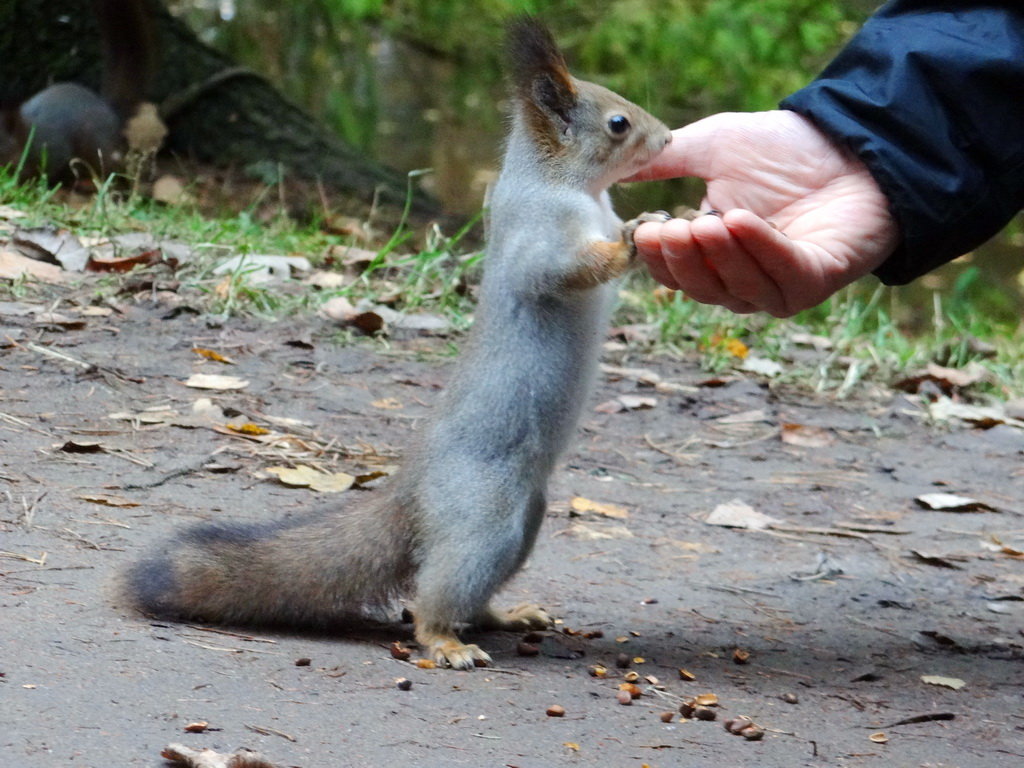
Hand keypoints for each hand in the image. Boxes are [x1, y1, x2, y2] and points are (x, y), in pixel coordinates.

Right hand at [629, 110, 898, 316]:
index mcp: (716, 259)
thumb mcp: (712, 148)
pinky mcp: (817, 281)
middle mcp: (745, 282)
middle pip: (702, 289)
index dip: (659, 258)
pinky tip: (741, 220)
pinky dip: (761, 251)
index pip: (676, 275)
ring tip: (706, 220)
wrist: (851, 140)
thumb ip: (664, 161)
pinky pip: (783, 275)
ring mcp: (781, 288)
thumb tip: (612, 169)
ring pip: (738, 289)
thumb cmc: (784, 150)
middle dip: (684, 261)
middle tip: (673, 227)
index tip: (647, 229)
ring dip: (720, 257)